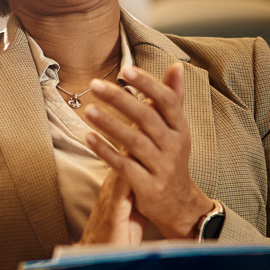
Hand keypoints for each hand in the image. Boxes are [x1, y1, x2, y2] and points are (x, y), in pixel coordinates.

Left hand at [81, 61, 214, 239]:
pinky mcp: (148, 186)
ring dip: (109, 124)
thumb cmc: (171, 158)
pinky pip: (123, 166)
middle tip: (95, 85)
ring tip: (88, 109)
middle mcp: (175, 147)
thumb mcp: (176, 129)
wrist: (178, 203)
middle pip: (147, 118)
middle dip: (120, 99)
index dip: (148, 84)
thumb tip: (176, 65)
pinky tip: (88, 137)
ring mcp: (162, 168)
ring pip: (134, 142)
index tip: (126, 69)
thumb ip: (174, 97)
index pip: (168, 101)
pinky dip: (105, 150)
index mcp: (181, 129)